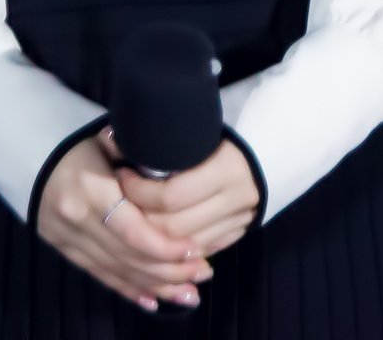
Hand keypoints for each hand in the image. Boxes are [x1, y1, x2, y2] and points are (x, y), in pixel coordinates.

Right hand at [35, 131, 216, 312]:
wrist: (26, 152)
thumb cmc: (75, 142)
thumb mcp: (105, 139)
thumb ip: (136, 154)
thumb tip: (171, 166)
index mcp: (91, 192)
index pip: (134, 231)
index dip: (166, 247)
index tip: (195, 249)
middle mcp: (79, 222)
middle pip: (130, 257)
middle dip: (170, 270)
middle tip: (203, 274)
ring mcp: (69, 241)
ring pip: (118, 272)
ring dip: (156, 286)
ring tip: (189, 294)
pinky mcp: (66, 251)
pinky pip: (101, 277)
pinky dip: (129, 290)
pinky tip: (154, 301)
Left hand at [99, 127, 259, 257]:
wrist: (270, 147)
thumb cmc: (221, 132)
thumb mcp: (198, 131)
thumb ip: (166, 144)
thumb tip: (113, 141)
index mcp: (226, 168)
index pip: (170, 195)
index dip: (139, 191)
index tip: (121, 175)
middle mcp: (236, 199)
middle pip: (174, 227)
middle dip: (141, 219)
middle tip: (120, 203)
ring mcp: (239, 221)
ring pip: (185, 245)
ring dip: (155, 238)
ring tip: (134, 220)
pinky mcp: (238, 235)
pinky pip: (199, 250)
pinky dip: (176, 247)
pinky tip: (157, 236)